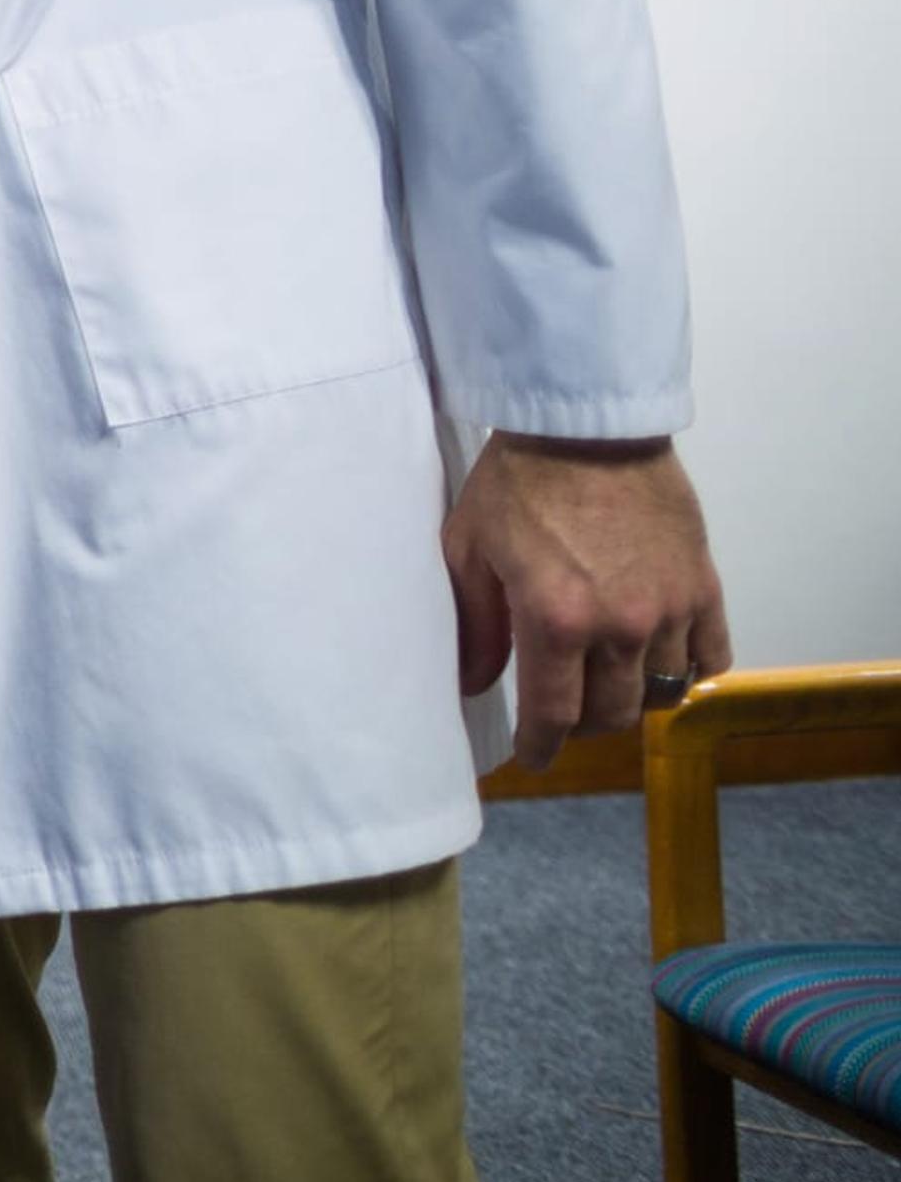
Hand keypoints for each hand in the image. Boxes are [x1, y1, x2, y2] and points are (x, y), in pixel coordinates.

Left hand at [443, 432, 730, 769]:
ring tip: (607, 686)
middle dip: (582, 725)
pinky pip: (711, 657)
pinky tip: (663, 664)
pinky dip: (690, 672)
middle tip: (563, 714)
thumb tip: (471, 684)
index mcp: (556, 620)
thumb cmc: (517, 482)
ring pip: (661, 692)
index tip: (534, 756)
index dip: (542, 745)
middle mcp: (620, 625)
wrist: (586, 425)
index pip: (554, 715)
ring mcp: (670, 608)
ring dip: (631, 699)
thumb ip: (474, 624)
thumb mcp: (470, 549)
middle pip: (611, 714)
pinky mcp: (703, 585)